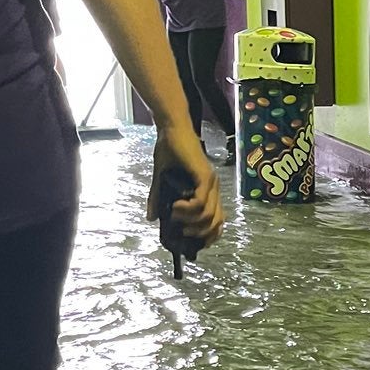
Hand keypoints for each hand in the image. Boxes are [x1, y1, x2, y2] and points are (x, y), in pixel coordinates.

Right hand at [149, 122, 221, 242]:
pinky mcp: (204, 176)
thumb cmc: (169, 151)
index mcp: (207, 191)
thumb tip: (151, 218)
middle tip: (183, 233)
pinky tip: (176, 206)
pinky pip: (200, 203)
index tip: (193, 240)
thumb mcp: (162, 180)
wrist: (171, 130)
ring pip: (209, 215)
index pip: (217, 220)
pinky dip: (188, 210)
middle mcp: (213, 188)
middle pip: (217, 222)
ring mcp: (210, 182)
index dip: (209, 235)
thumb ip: (159, 199)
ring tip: (175, 215)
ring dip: (191, 221)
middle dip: (201, 234)